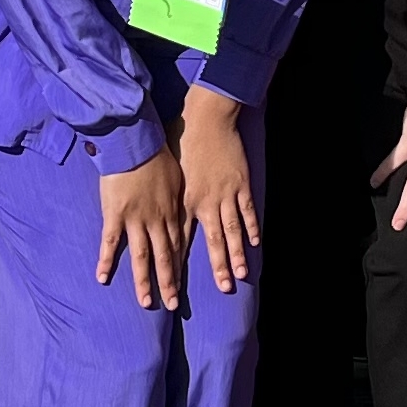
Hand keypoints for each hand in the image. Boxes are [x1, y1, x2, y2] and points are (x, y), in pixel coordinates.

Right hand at [97, 149, 188, 309]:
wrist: (135, 141)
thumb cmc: (157, 152)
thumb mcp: (176, 175)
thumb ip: (177, 194)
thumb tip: (182, 202)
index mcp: (172, 210)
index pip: (178, 245)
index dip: (180, 267)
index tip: (181, 284)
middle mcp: (156, 220)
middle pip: (165, 257)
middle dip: (169, 282)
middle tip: (172, 304)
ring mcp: (135, 219)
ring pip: (142, 257)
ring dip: (144, 281)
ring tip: (147, 302)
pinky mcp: (114, 214)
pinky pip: (109, 243)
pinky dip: (105, 261)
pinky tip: (102, 279)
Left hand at [180, 84, 257, 293]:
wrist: (206, 119)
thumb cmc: (181, 139)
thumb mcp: (165, 168)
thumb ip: (163, 192)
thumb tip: (152, 205)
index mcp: (182, 200)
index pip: (178, 240)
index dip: (175, 264)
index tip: (174, 285)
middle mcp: (204, 203)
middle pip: (210, 242)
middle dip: (215, 268)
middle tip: (223, 288)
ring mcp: (224, 194)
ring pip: (231, 232)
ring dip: (236, 255)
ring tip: (241, 276)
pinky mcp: (240, 184)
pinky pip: (247, 211)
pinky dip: (252, 227)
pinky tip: (255, 242)